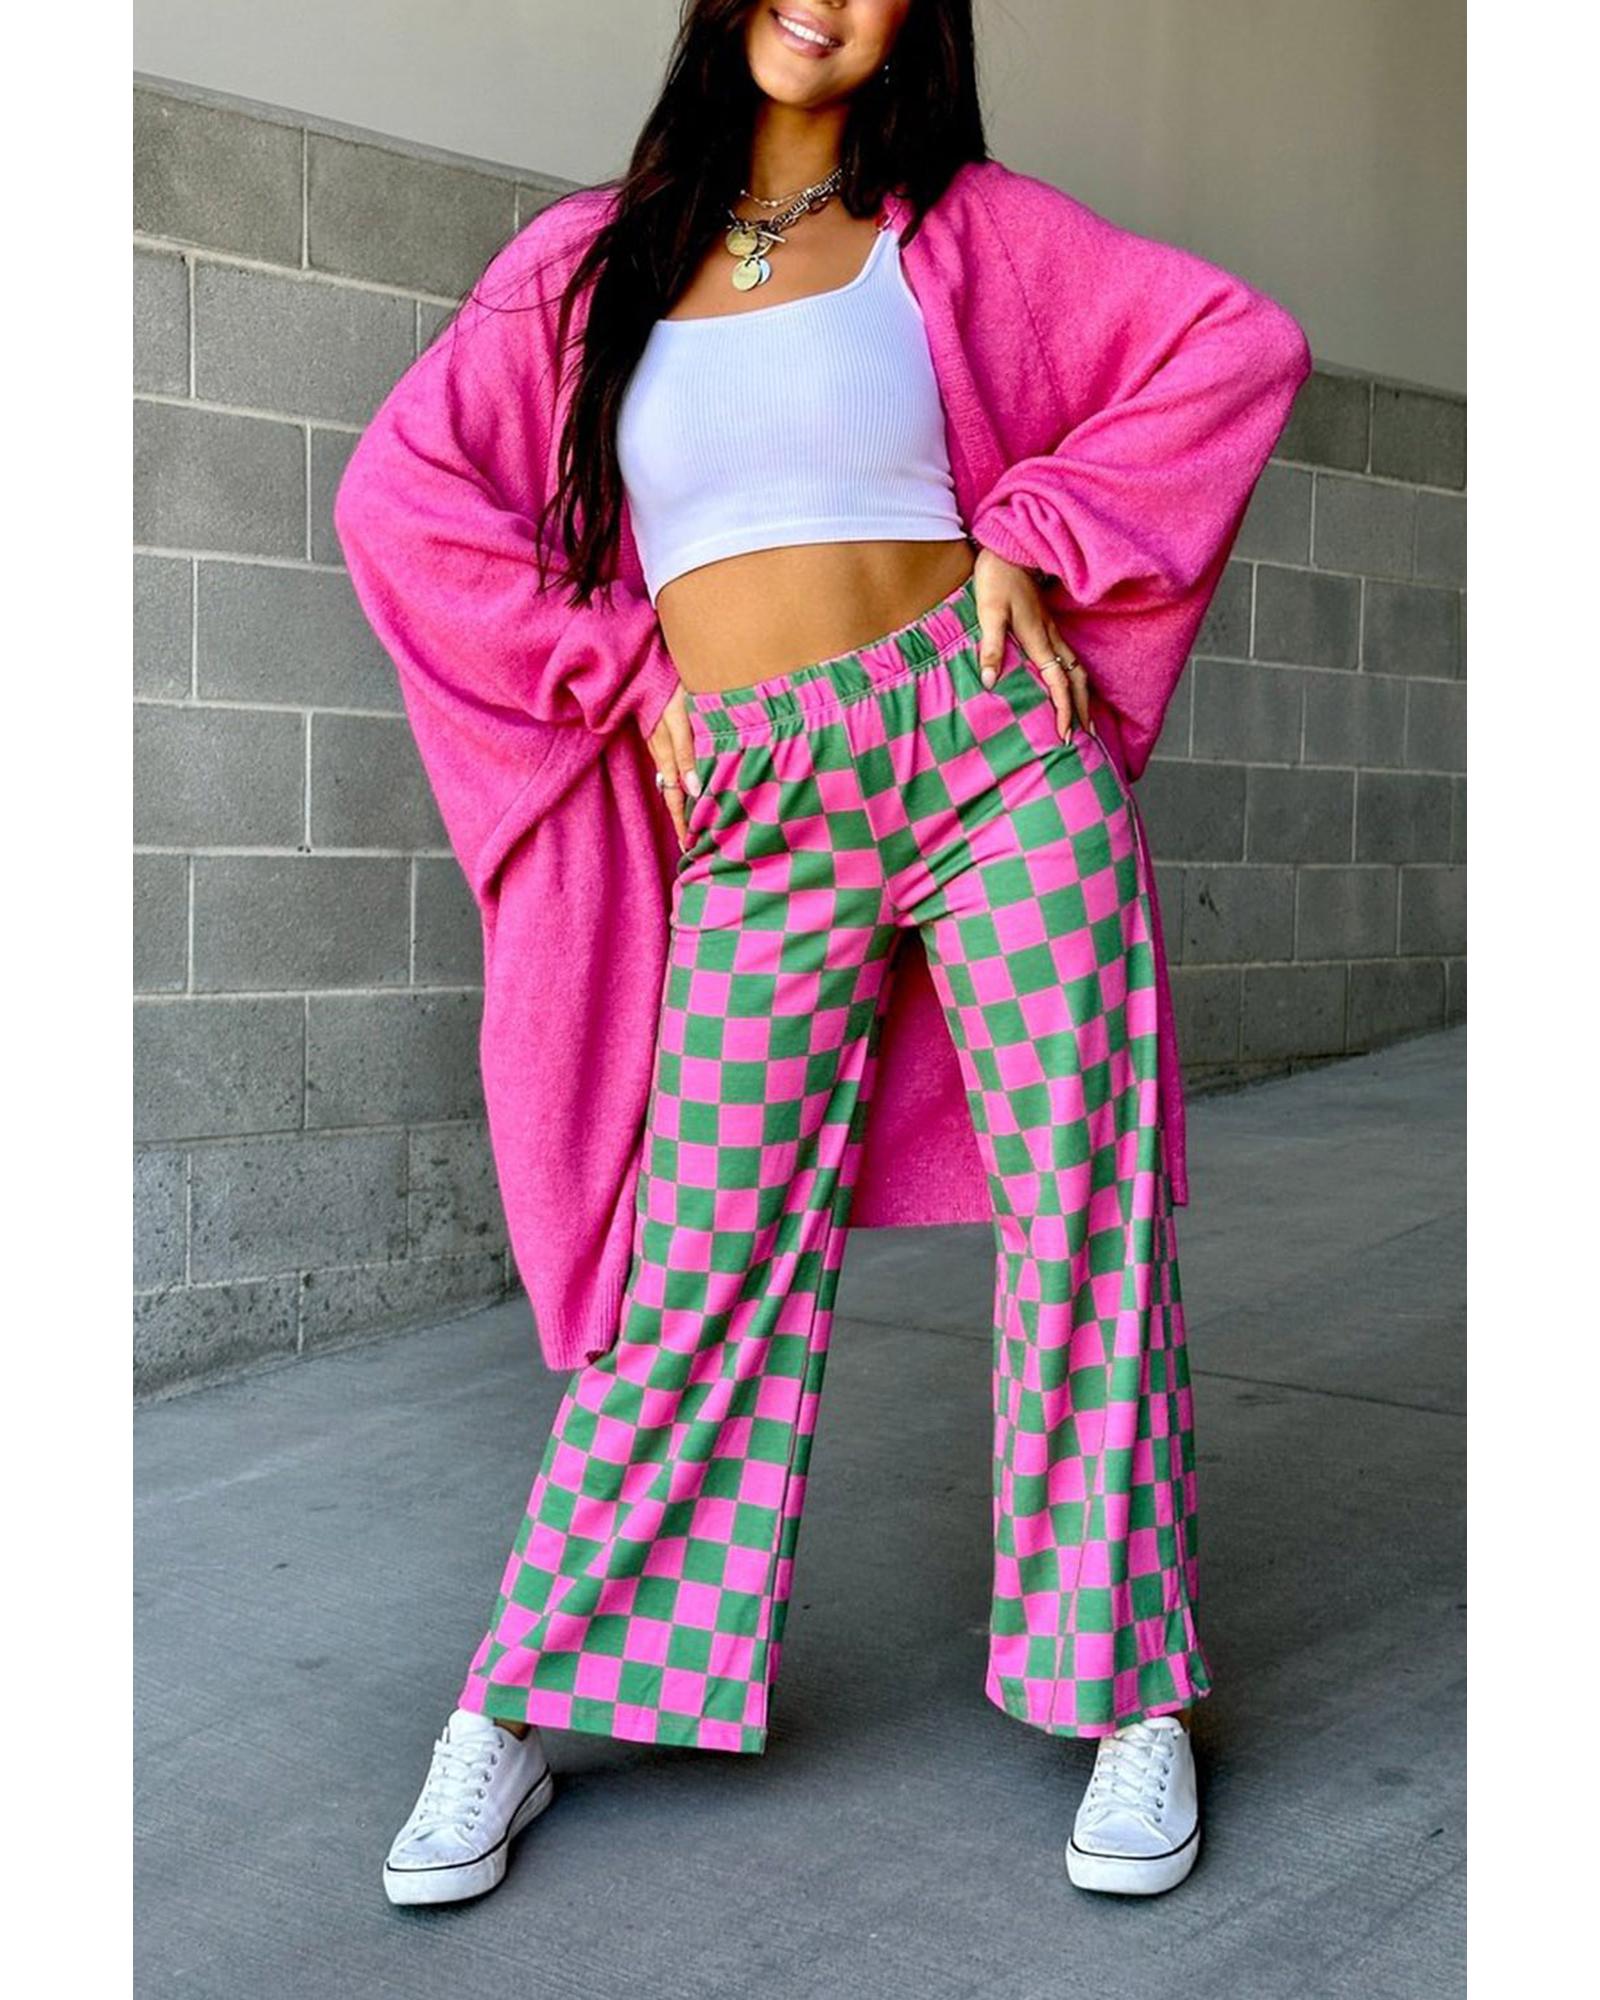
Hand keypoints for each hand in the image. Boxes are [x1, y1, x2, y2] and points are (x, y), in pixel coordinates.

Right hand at [637, 680, 700, 851]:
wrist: (647, 663)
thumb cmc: (669, 687)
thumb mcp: (681, 720)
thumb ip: (686, 753)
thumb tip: (694, 790)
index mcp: (667, 754)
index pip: (676, 798)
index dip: (682, 822)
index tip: (689, 847)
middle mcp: (662, 753)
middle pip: (672, 795)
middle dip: (680, 821)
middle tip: (689, 847)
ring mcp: (659, 742)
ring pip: (671, 780)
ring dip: (679, 804)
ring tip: (689, 824)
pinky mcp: (660, 732)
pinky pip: (669, 764)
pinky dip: (677, 782)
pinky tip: (685, 787)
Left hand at [971, 547, 1092, 741]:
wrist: (1008, 549)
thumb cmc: (997, 580)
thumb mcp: (989, 613)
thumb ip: (992, 647)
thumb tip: (990, 682)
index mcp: (1039, 639)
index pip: (1058, 683)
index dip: (1064, 710)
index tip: (1065, 735)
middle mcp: (1051, 637)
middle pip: (1076, 680)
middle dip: (1083, 709)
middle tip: (1086, 736)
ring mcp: (1052, 631)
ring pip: (1077, 668)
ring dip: (1084, 695)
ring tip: (1086, 718)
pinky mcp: (1047, 625)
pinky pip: (1069, 657)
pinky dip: (1075, 678)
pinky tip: (1071, 686)